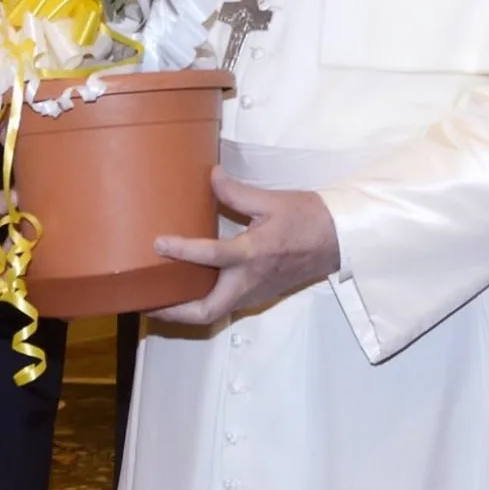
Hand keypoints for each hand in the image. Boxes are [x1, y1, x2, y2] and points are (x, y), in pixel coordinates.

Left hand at [150, 167, 340, 324]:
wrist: (340, 239)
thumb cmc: (309, 217)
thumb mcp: (273, 201)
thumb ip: (237, 192)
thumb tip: (211, 176)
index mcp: (254, 253)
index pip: (211, 256)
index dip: (182, 250)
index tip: (159, 243)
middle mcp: (250, 280)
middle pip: (205, 310)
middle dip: (172, 311)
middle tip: (147, 299)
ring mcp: (255, 292)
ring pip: (214, 313)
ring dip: (185, 310)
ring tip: (161, 297)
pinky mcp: (260, 295)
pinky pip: (226, 305)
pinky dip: (204, 302)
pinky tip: (192, 288)